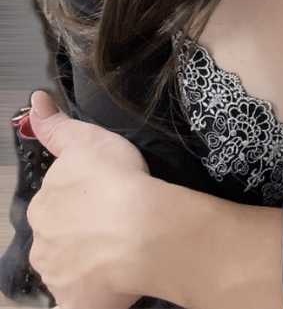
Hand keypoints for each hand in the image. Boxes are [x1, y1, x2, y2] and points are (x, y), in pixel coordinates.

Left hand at [25, 89, 152, 308]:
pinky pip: (80, 302)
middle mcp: (42, 244)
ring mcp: (59, 278)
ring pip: (68, 269)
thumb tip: (35, 100)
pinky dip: (88, 297)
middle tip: (114, 227)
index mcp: (43, 206)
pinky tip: (105, 292)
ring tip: (120, 256)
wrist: (141, 229)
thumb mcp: (87, 141)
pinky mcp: (78, 303)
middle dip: (77, 235)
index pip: (55, 205)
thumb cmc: (116, 180)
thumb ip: (57, 127)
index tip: (105, 198)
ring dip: (85, 265)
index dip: (80, 201)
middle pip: (58, 239)